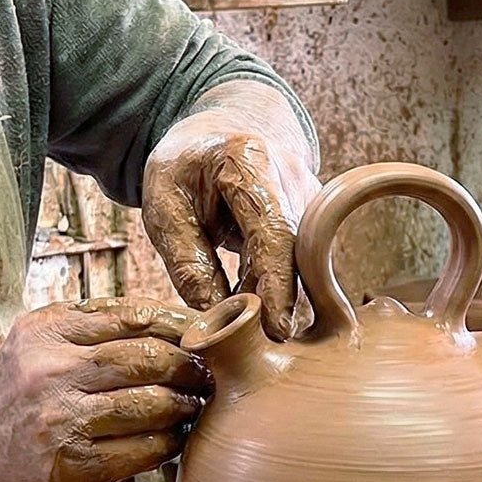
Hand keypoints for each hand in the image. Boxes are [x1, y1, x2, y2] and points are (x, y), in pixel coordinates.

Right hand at [0, 298, 209, 481]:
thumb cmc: (15, 399)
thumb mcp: (36, 347)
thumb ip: (93, 329)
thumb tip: (178, 322)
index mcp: (46, 331)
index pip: (132, 317)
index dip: (179, 325)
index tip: (206, 335)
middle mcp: (51, 371)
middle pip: (147, 359)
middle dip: (190, 366)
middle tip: (211, 374)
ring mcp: (62, 421)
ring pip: (151, 406)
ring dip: (185, 406)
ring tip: (196, 405)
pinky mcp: (74, 466)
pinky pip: (143, 450)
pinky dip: (168, 444)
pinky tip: (175, 439)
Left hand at [142, 82, 319, 339]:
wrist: (222, 131)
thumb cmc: (187, 169)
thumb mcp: (164, 206)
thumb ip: (186, 259)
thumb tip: (215, 315)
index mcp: (249, 160)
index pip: (275, 231)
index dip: (278, 284)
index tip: (276, 328)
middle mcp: (295, 175)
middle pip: (300, 253)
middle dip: (284, 304)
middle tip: (260, 349)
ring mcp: (313, 199)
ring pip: (307, 265)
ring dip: (280, 301)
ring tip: (248, 331)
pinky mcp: (317, 222)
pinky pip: (305, 265)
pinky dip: (280, 291)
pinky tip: (254, 309)